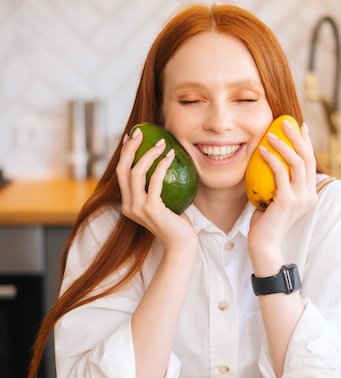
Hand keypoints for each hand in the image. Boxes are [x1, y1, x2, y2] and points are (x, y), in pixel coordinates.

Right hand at [116, 128, 197, 252]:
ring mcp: (138, 208)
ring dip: (148, 153)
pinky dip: (161, 165)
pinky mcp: (151, 209)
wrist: (181, 245)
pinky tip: (171, 155)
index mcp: (128, 204)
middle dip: (130, 148)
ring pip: (136, 172)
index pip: (121, 174)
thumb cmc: (176, 223)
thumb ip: (157, 188)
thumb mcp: (163, 203)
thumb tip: (163, 161)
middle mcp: (128, 206)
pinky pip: (155, 180)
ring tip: (162, 142)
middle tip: (140, 132)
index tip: (131, 137)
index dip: (124, 153)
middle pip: (122, 170)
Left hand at [248, 121, 316, 273]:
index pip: (311, 162)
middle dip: (298, 137)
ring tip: (272, 134)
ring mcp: (300, 198)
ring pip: (297, 162)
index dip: (306, 142)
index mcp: (309, 194)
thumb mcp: (273, 197)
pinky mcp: (287, 201)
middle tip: (285, 123)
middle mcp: (309, 195)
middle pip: (308, 157)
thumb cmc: (264, 222)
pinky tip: (262, 150)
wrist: (263, 244)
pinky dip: (272, 158)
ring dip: (284, 144)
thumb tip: (268, 159)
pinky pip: (280, 173)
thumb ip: (276, 182)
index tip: (299, 126)